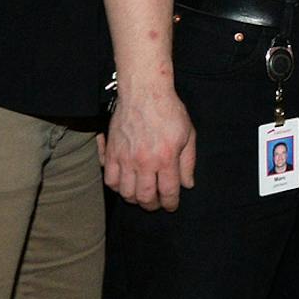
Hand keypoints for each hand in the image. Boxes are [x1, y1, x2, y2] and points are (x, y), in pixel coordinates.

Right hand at [102, 84, 196, 210]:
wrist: (144, 92)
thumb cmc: (169, 111)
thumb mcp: (188, 134)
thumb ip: (188, 162)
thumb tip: (187, 185)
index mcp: (166, 158)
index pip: (168, 192)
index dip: (170, 203)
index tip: (171, 205)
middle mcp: (143, 162)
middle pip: (144, 197)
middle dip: (152, 205)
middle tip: (157, 203)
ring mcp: (124, 158)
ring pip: (125, 192)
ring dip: (134, 198)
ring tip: (142, 195)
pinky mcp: (111, 153)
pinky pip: (109, 180)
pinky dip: (117, 187)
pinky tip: (126, 184)